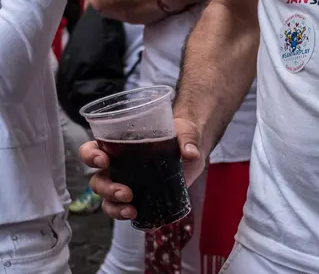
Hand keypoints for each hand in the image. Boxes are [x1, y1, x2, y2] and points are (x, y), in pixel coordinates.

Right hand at [79, 118, 206, 219]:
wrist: (193, 151)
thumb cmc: (181, 135)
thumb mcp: (185, 131)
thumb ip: (187, 139)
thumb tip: (191, 153)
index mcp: (119, 146)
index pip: (92, 150)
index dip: (90, 156)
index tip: (104, 161)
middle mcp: (117, 166)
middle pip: (98, 180)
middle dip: (107, 189)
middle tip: (126, 193)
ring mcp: (127, 183)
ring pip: (107, 199)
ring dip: (115, 207)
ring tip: (132, 210)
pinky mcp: (140, 197)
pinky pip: (126, 209)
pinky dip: (130, 217)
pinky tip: (143, 222)